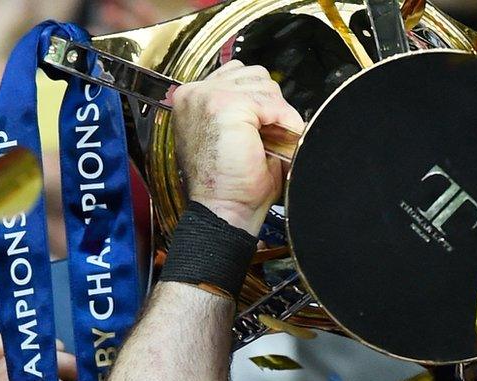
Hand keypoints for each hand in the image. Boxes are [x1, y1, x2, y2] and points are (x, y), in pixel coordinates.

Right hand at [171, 61, 304, 232]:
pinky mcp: (224, 105)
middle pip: (253, 75)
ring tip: (273, 141)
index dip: (260, 101)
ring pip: (264, 85)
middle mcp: (194, 93)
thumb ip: (245, 111)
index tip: (267, 128)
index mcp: (193, 99)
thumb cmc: (231, 184)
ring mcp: (207, 96)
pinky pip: (270, 102)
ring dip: (277, 113)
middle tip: (273, 136)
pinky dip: (283, 121)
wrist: (224, 210)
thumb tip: (275, 100)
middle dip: (270, 104)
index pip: (238, 75)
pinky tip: (277, 144)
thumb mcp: (236, 137)